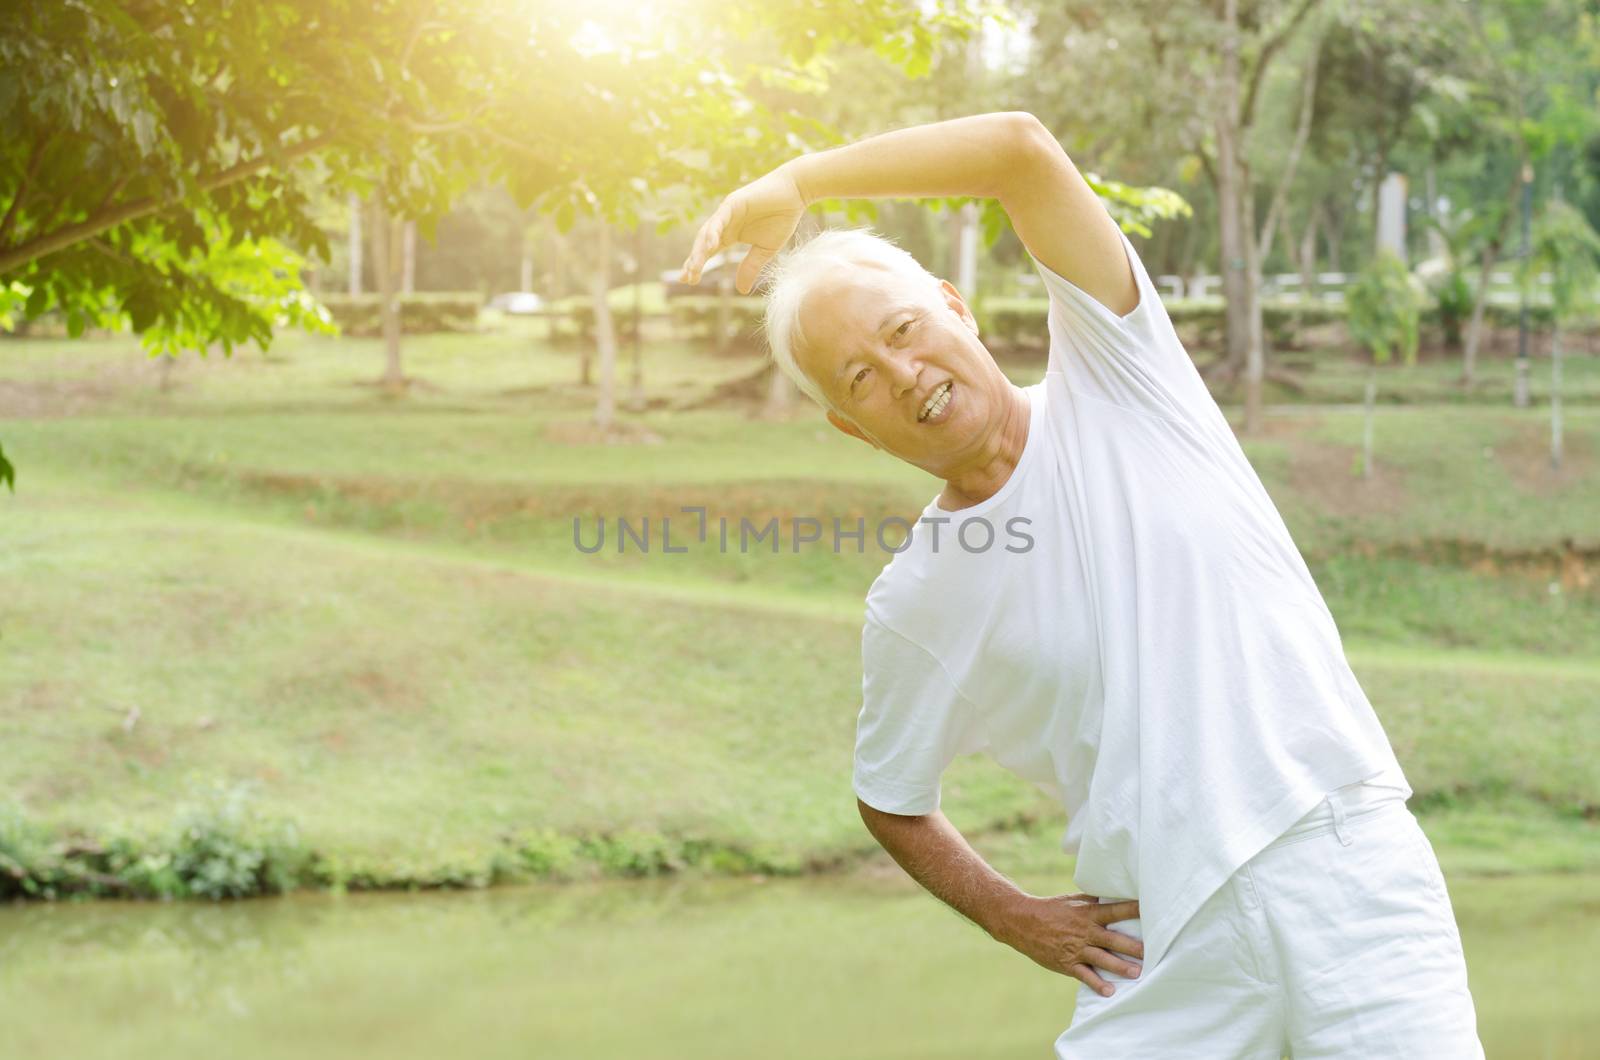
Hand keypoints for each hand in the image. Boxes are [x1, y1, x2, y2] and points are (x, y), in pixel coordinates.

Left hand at [678, 164, 808, 293]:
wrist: (795, 194)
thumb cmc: (782, 218)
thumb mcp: (765, 250)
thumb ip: (751, 267)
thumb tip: (741, 291)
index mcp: (730, 234)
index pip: (709, 251)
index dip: (697, 265)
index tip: (688, 281)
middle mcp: (724, 223)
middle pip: (704, 244)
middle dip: (694, 261)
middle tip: (687, 278)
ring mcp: (727, 212)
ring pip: (708, 232)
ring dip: (700, 250)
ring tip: (694, 267)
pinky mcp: (733, 202)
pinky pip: (720, 218)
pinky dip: (713, 231)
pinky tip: (709, 245)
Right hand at [997, 893, 1142, 996]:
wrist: (1022, 921)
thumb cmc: (1051, 909)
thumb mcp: (1072, 900)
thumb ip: (1094, 902)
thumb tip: (1115, 896)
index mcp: (1087, 913)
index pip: (1114, 910)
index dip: (1132, 910)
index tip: (1151, 910)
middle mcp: (1084, 931)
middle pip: (1113, 939)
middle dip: (1132, 946)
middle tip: (1151, 952)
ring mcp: (1075, 948)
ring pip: (1102, 959)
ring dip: (1120, 966)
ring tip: (1137, 972)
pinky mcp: (1067, 963)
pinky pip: (1084, 975)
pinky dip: (1097, 984)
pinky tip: (1109, 991)